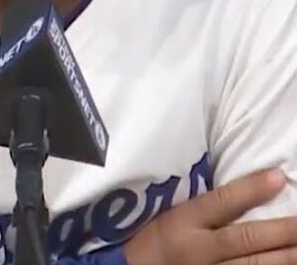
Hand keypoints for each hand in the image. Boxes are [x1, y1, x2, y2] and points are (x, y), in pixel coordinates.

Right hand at [124, 168, 296, 264]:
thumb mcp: (167, 218)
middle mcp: (198, 251)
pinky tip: (288, 264)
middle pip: (248, 238)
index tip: (279, 176)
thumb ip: (201, 209)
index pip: (221, 203)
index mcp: (181, 224)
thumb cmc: (148, 243)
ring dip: (286, 256)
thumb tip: (244, 189)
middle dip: (284, 231)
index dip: (251, 190)